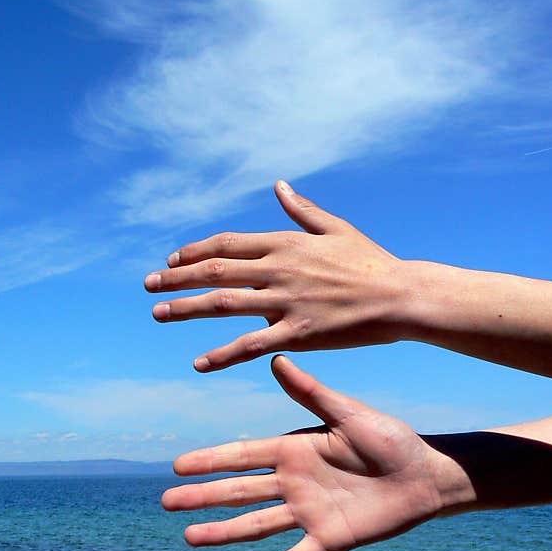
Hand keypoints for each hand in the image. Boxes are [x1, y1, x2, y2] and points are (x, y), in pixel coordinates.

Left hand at [145, 180, 409, 371]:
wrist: (403, 295)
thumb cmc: (371, 261)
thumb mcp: (335, 228)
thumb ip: (301, 210)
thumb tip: (279, 185)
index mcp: (285, 243)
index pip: (227, 244)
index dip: (194, 252)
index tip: (172, 261)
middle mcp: (279, 269)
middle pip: (215, 271)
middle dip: (176, 278)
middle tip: (148, 286)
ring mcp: (286, 301)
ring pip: (223, 303)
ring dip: (185, 308)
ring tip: (157, 314)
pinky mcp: (298, 332)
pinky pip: (251, 345)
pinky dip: (222, 355)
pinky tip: (199, 364)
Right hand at [162, 356, 468, 550]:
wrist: (426, 474)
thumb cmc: (390, 438)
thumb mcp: (348, 413)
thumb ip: (310, 392)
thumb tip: (275, 358)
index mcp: (293, 449)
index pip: (242, 456)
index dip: (210, 460)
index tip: (178, 466)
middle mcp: (292, 483)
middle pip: (238, 491)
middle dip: (203, 496)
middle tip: (167, 501)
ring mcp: (307, 513)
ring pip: (255, 525)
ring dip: (222, 532)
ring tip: (189, 537)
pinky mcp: (328, 539)